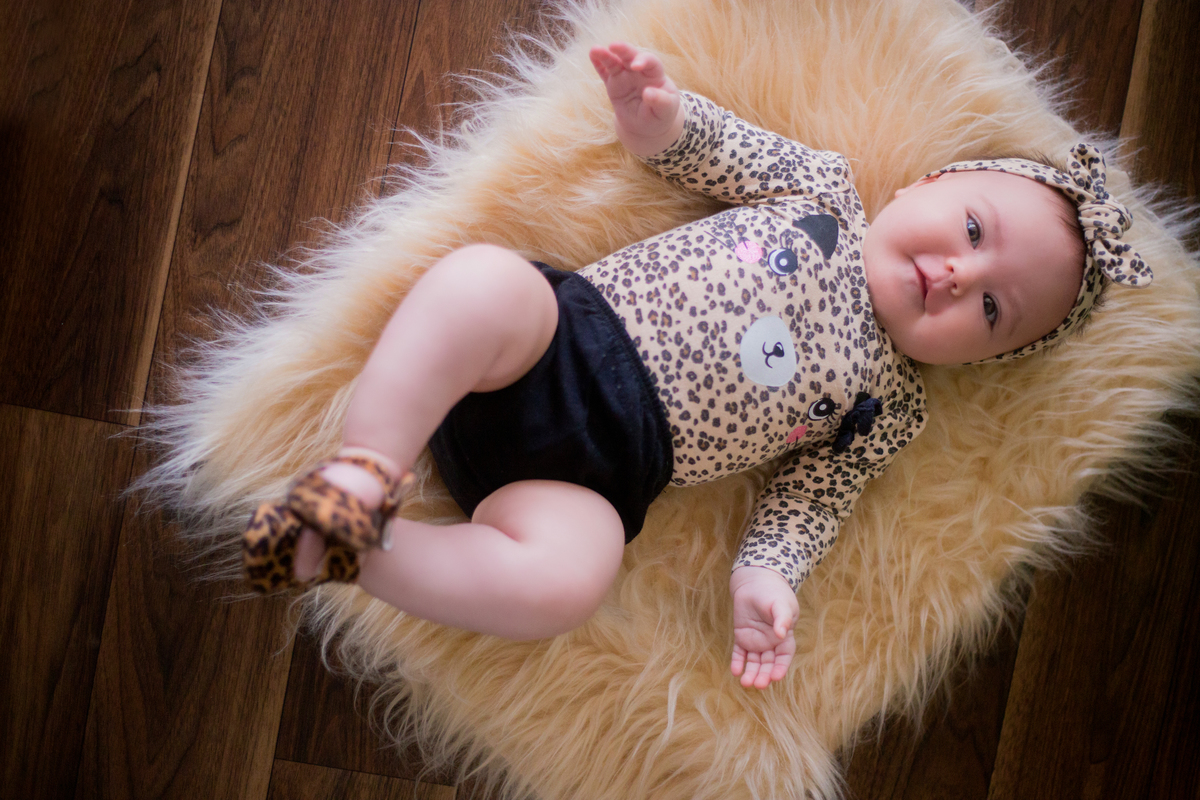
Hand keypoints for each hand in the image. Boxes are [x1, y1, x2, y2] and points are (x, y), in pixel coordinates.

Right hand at [588, 41, 684, 156]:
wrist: (647, 124)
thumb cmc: (661, 113)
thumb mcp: (666, 110)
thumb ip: (661, 101)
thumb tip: (648, 93)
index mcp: (655, 74)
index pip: (651, 62)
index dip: (644, 61)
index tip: (635, 66)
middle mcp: (638, 72)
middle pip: (631, 56)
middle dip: (623, 50)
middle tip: (614, 46)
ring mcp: (624, 77)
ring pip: (614, 63)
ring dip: (605, 55)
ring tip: (595, 49)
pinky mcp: (613, 85)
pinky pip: (604, 73)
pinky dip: (598, 64)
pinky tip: (592, 55)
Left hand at [729, 566, 798, 688]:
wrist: (755, 582)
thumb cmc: (773, 592)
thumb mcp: (781, 604)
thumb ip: (782, 618)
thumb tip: (782, 634)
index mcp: (784, 636)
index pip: (784, 656)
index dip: (780, 667)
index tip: (775, 677)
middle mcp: (770, 642)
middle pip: (768, 663)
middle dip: (764, 674)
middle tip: (759, 685)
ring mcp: (756, 641)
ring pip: (754, 661)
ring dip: (751, 672)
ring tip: (745, 683)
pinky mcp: (742, 636)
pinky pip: (739, 653)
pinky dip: (738, 662)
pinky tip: (735, 671)